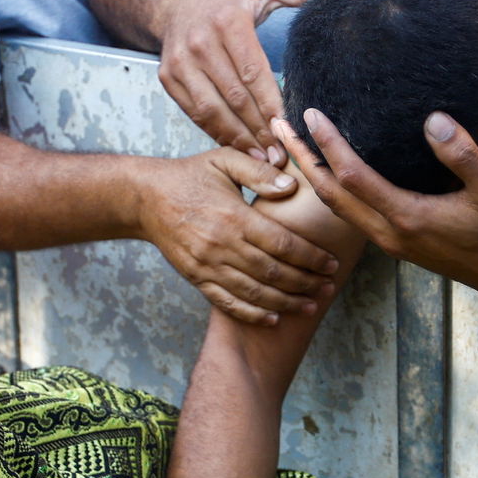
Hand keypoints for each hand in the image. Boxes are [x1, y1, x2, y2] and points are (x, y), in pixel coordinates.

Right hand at [138, 148, 340, 324]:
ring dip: (285, 302)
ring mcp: (207, 265)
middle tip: (329, 288)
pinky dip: (251, 313)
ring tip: (310, 306)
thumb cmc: (190, 175)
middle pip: (272, 272)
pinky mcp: (196, 278)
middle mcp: (221, 245)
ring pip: (254, 291)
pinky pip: (227, 302)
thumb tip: (290, 186)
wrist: (145, 198)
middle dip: (305, 283)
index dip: (310, 257)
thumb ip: (259, 171)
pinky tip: (273, 318)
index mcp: (234, 216)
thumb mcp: (224, 159)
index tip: (331, 264)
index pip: (282, 243)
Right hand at [157, 0, 337, 160]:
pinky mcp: (167, 78)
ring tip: (265, 158)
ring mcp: (179, 62)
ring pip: (212, 110)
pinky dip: (217, 133)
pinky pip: (194, 113)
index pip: (253, 72)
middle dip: (260, 129)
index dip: (272, 104)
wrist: (174, 0)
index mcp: (227, 21)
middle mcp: (199, 42)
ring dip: (239, 138)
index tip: (291, 127)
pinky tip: (240, 147)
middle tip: (283, 153)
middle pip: (234, 97)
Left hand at [276, 110, 477, 309]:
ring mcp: (390, 241)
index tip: (310, 112)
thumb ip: (464, 155)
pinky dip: (332, 189)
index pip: (352, 177)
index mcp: (406, 218)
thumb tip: (433, 120)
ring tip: (294, 143)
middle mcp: (389, 233)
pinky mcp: (397, 242)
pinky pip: (351, 214)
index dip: (328, 144)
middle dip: (302, 157)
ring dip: (312, 174)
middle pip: (330, 194)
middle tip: (277, 122)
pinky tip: (332, 170)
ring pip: (337, 207)